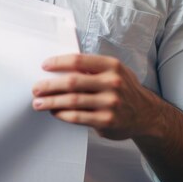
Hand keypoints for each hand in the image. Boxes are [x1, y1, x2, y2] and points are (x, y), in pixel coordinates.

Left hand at [31, 53, 159, 140]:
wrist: (146, 114)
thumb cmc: (124, 89)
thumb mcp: (115, 71)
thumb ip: (93, 68)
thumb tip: (60, 67)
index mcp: (111, 66)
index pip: (78, 61)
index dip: (58, 62)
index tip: (44, 66)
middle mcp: (112, 83)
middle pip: (72, 82)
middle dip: (50, 85)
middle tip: (36, 88)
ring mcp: (110, 103)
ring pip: (72, 101)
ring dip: (51, 102)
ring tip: (38, 103)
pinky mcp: (106, 121)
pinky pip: (78, 117)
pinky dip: (63, 115)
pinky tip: (54, 113)